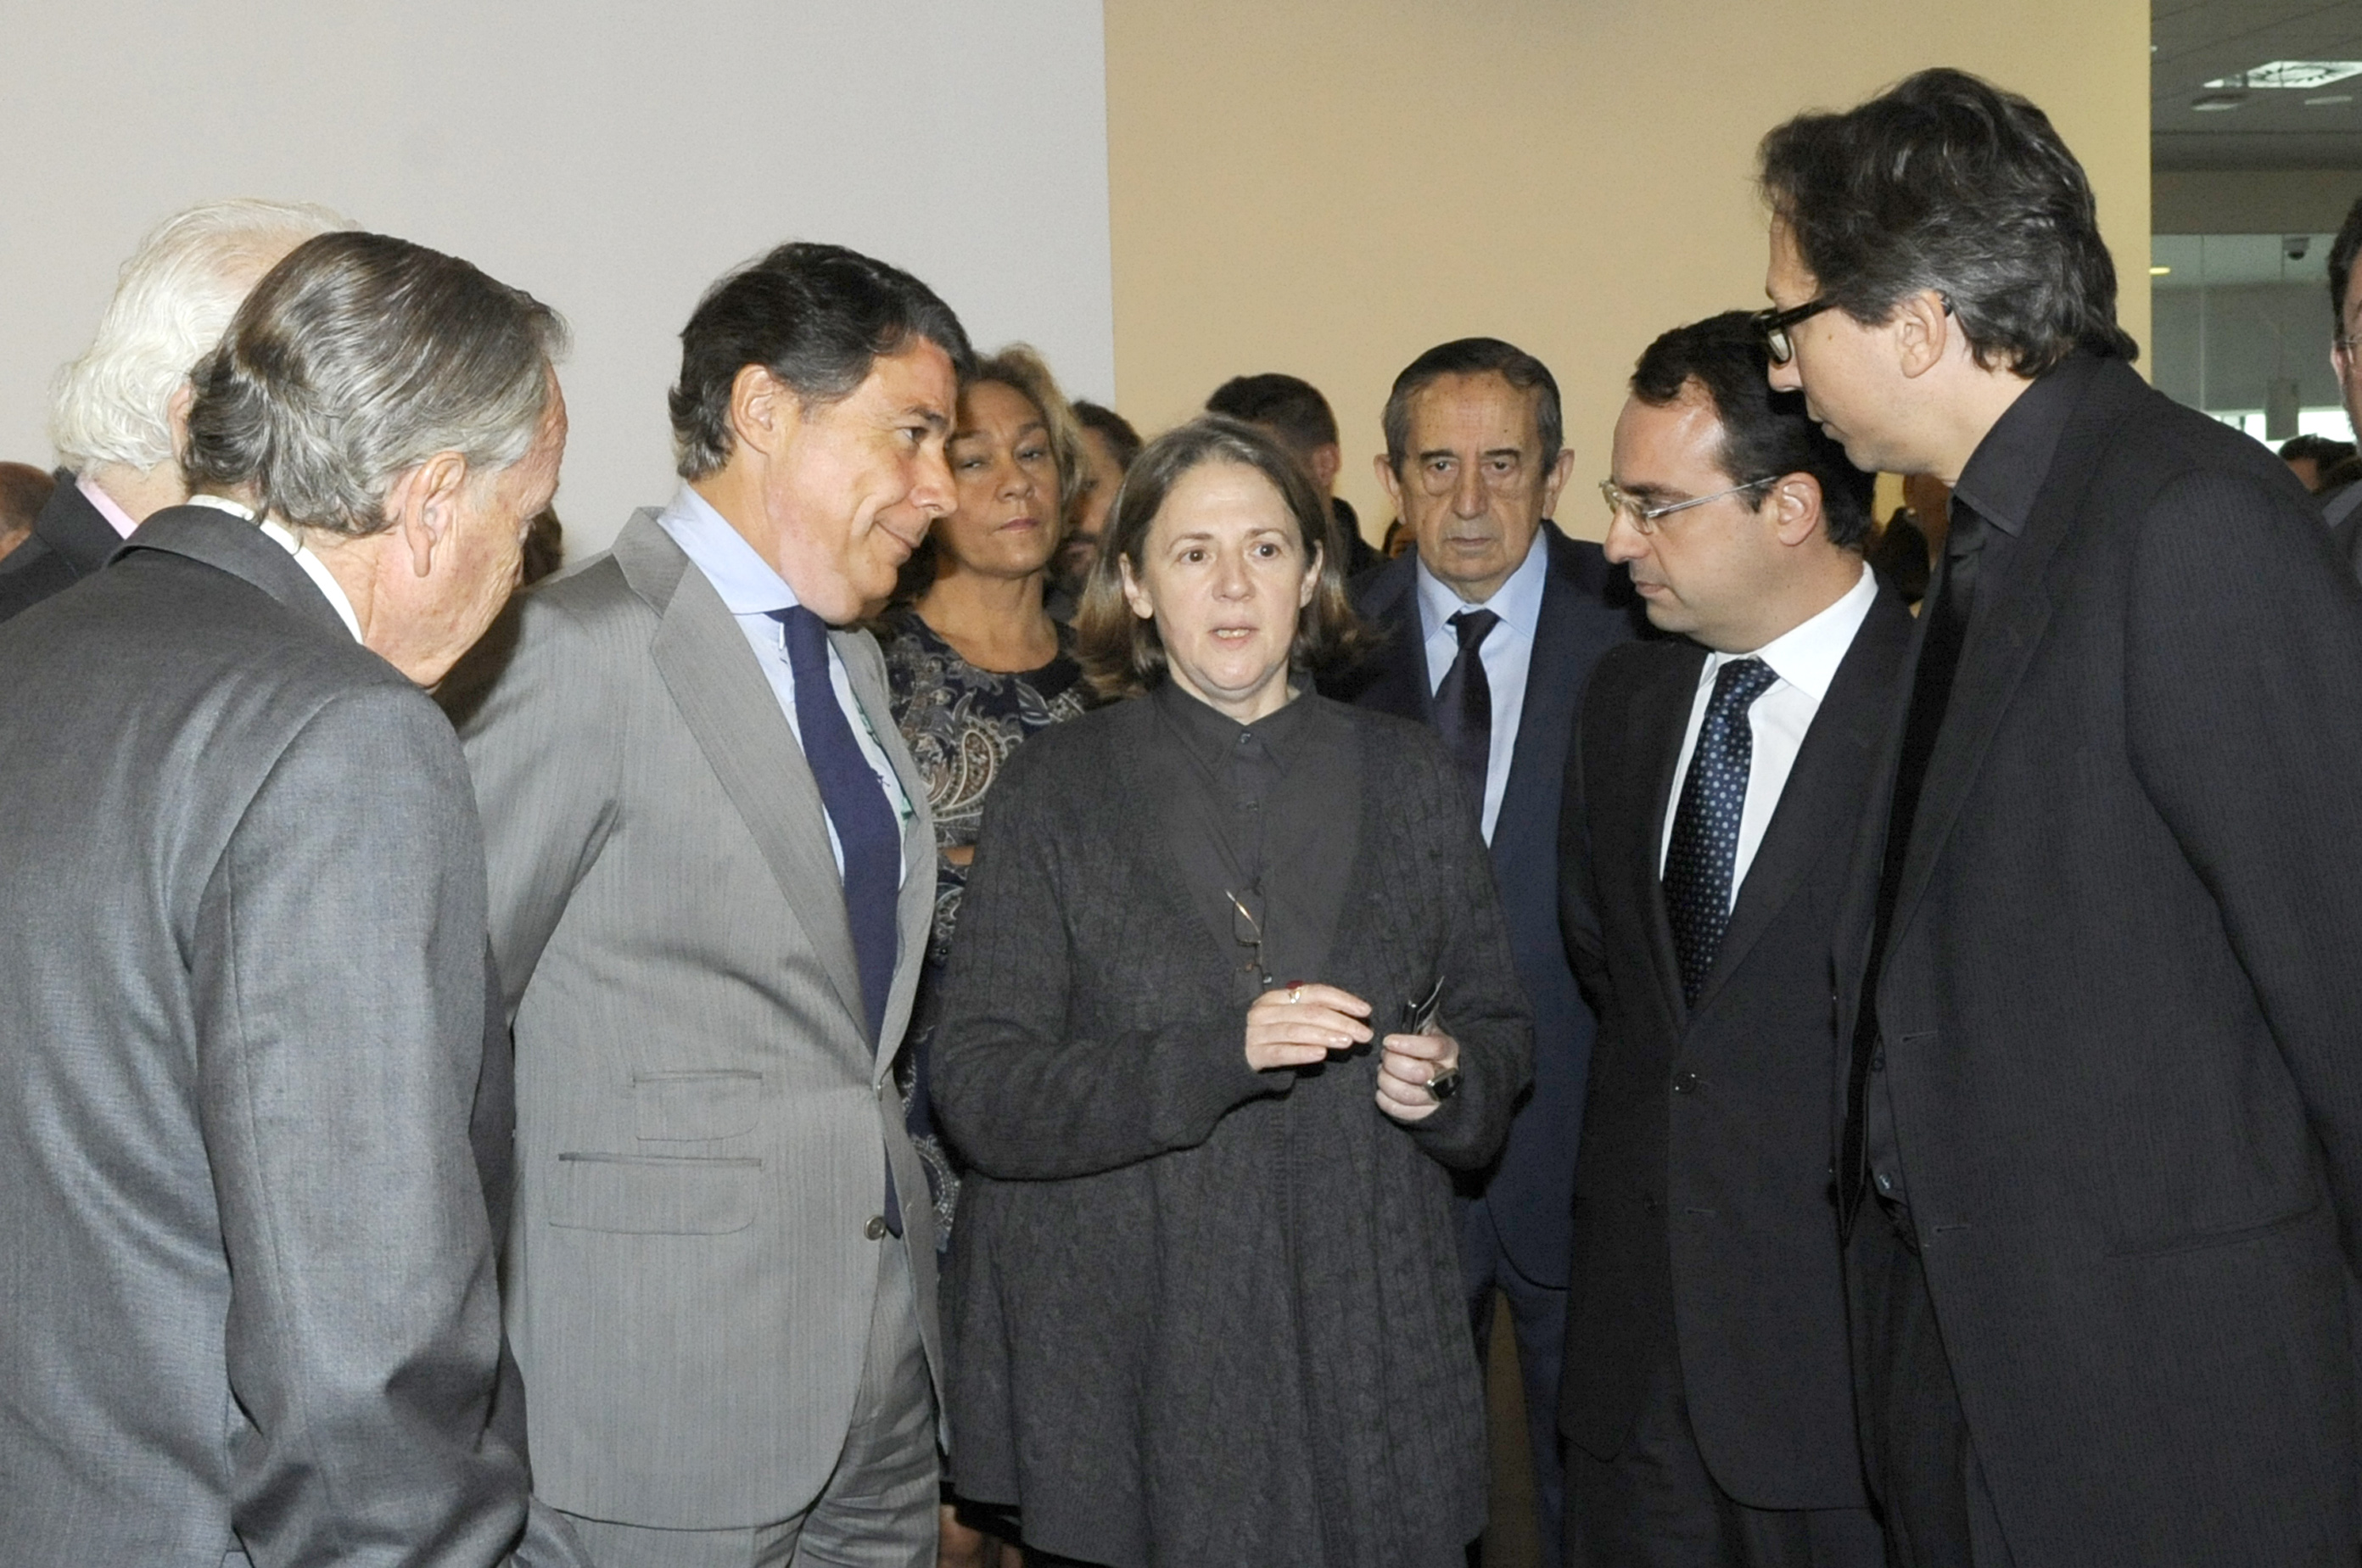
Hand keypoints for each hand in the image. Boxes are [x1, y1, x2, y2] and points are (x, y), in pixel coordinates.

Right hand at [1245, 983, 1371, 1071]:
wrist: (1222, 1057)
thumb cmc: (1262, 1038)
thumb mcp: (1282, 1019)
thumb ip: (1309, 1017)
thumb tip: (1350, 1021)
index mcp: (1276, 998)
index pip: (1314, 993)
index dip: (1342, 999)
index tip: (1365, 1010)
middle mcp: (1266, 1011)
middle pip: (1310, 1012)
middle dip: (1342, 1021)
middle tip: (1365, 1034)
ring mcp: (1256, 1033)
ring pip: (1298, 1030)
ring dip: (1327, 1035)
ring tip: (1348, 1042)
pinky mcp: (1252, 1055)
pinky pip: (1281, 1052)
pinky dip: (1302, 1052)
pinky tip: (1321, 1055)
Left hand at [1376, 1029, 1458, 1122]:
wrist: (1438, 1077)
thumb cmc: (1425, 1049)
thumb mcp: (1427, 1032)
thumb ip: (1416, 1024)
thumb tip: (1407, 1008)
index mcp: (1448, 1051)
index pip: (1434, 1047)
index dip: (1409, 1044)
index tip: (1389, 1041)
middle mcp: (1446, 1076)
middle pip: (1418, 1072)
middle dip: (1393, 1063)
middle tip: (1384, 1057)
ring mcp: (1436, 1098)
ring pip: (1407, 1093)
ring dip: (1386, 1081)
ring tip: (1382, 1072)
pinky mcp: (1423, 1114)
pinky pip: (1399, 1110)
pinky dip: (1384, 1099)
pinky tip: (1382, 1089)